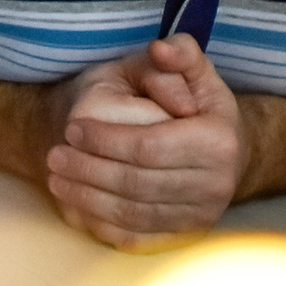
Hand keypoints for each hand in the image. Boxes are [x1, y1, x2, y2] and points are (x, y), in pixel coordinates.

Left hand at [43, 36, 243, 251]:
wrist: (231, 156)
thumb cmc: (204, 108)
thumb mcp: (198, 72)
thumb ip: (181, 53)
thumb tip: (159, 48)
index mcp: (219, 142)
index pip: (149, 145)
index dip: (105, 139)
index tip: (71, 128)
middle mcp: (215, 184)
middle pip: (136, 183)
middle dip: (88, 170)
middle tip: (54, 156)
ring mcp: (201, 216)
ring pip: (132, 213)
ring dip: (88, 198)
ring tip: (56, 179)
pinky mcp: (185, 236)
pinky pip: (137, 237)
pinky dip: (103, 224)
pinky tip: (78, 206)